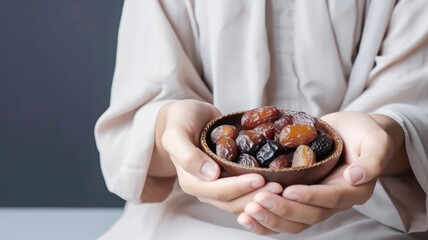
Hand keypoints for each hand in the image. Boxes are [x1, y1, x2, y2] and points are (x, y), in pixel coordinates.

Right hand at [162, 100, 282, 213]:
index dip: (239, 187)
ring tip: (281, 187)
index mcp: (190, 181)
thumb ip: (186, 154)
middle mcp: (204, 188)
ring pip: (241, 201)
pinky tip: (277, 183)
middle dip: (255, 196)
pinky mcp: (230, 179)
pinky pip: (246, 191)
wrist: (187, 116)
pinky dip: (260, 190)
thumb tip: (210, 174)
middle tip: (278, 186)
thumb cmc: (180, 120)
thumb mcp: (176, 132)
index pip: (217, 191)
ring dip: (260, 197)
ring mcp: (218, 185)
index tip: (259, 178)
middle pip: (232, 201)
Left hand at [237, 111, 394, 233]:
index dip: (309, 197)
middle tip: (258, 201)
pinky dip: (266, 219)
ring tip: (247, 211)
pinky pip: (284, 215)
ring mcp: (315, 201)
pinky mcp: (300, 197)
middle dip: (282, 210)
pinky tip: (245, 216)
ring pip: (294, 221)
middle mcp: (333, 201)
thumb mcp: (376, 140)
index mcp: (353, 190)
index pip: (330, 198)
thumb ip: (372, 159)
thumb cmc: (364, 133)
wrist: (352, 132)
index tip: (288, 191)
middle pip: (309, 215)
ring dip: (270, 218)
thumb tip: (356, 176)